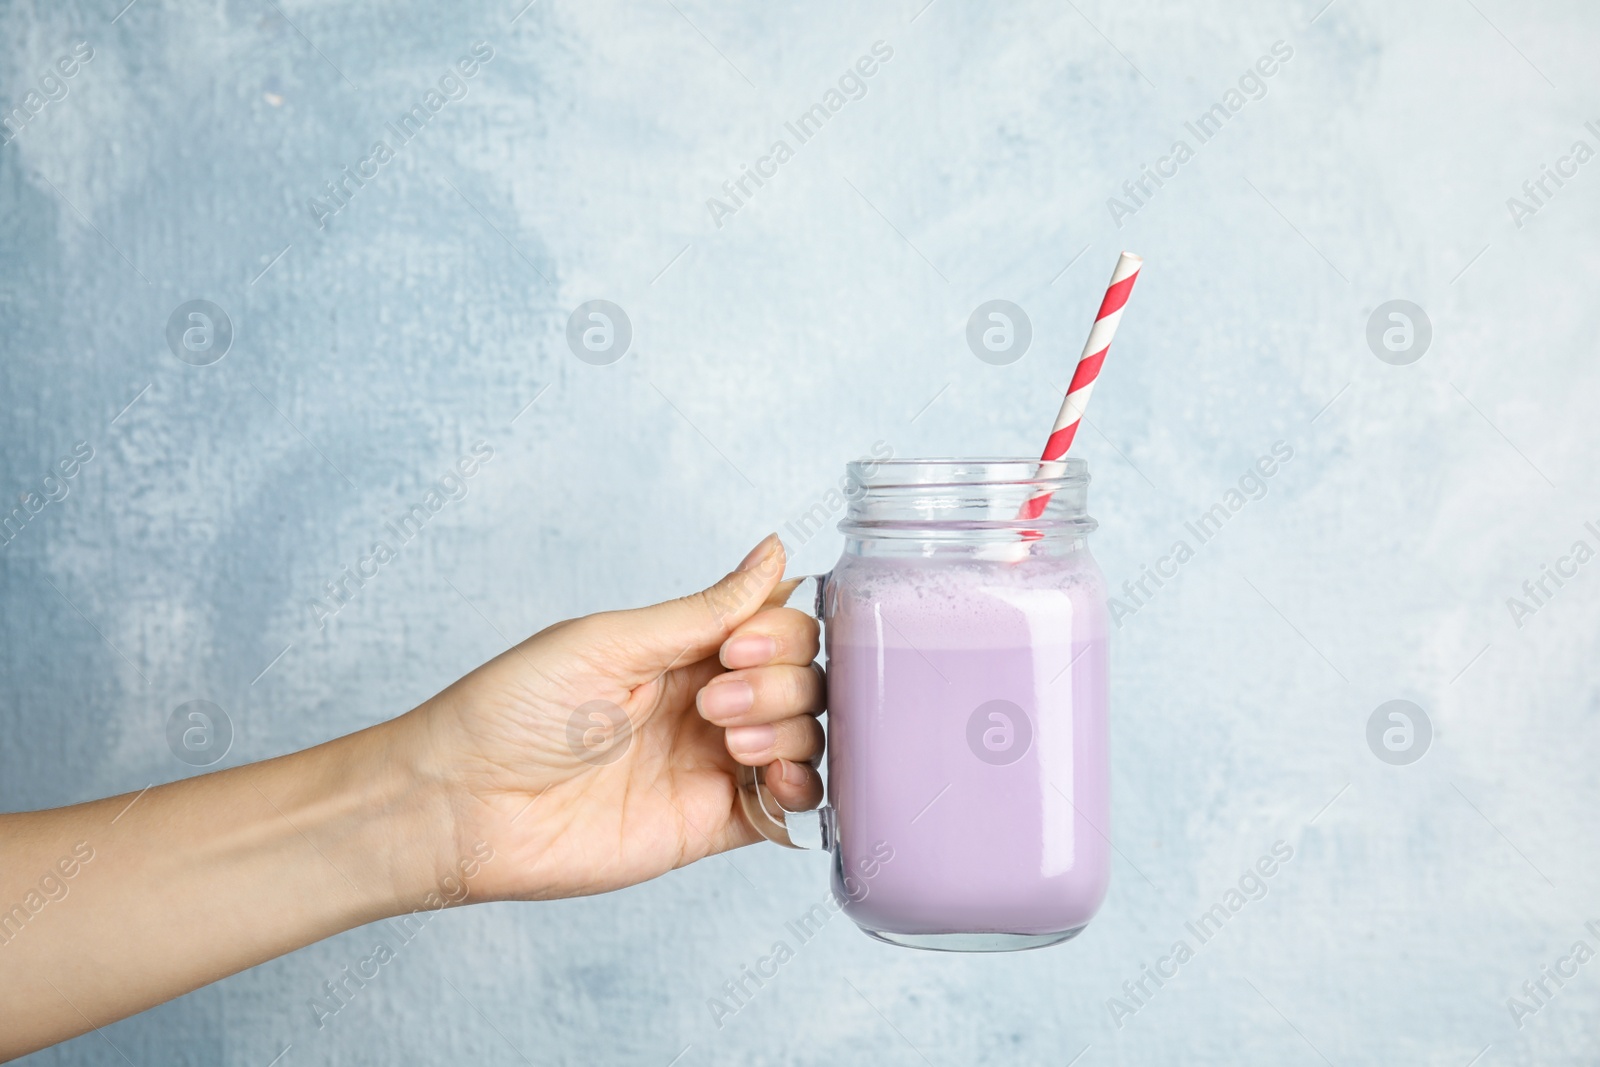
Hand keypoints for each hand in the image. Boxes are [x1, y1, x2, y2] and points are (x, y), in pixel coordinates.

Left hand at [395, 534, 824, 900]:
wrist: (462, 804)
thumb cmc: (512, 711)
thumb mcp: (611, 642)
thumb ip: (704, 611)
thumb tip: (774, 552)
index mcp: (682, 650)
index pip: (777, 626)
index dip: (781, 632)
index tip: (738, 647)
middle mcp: (706, 703)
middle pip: (801, 678)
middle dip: (778, 683)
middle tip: (712, 704)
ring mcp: (711, 764)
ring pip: (803, 736)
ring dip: (789, 730)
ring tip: (730, 743)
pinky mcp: (710, 824)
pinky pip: (786, 808)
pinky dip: (802, 791)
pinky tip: (773, 780)